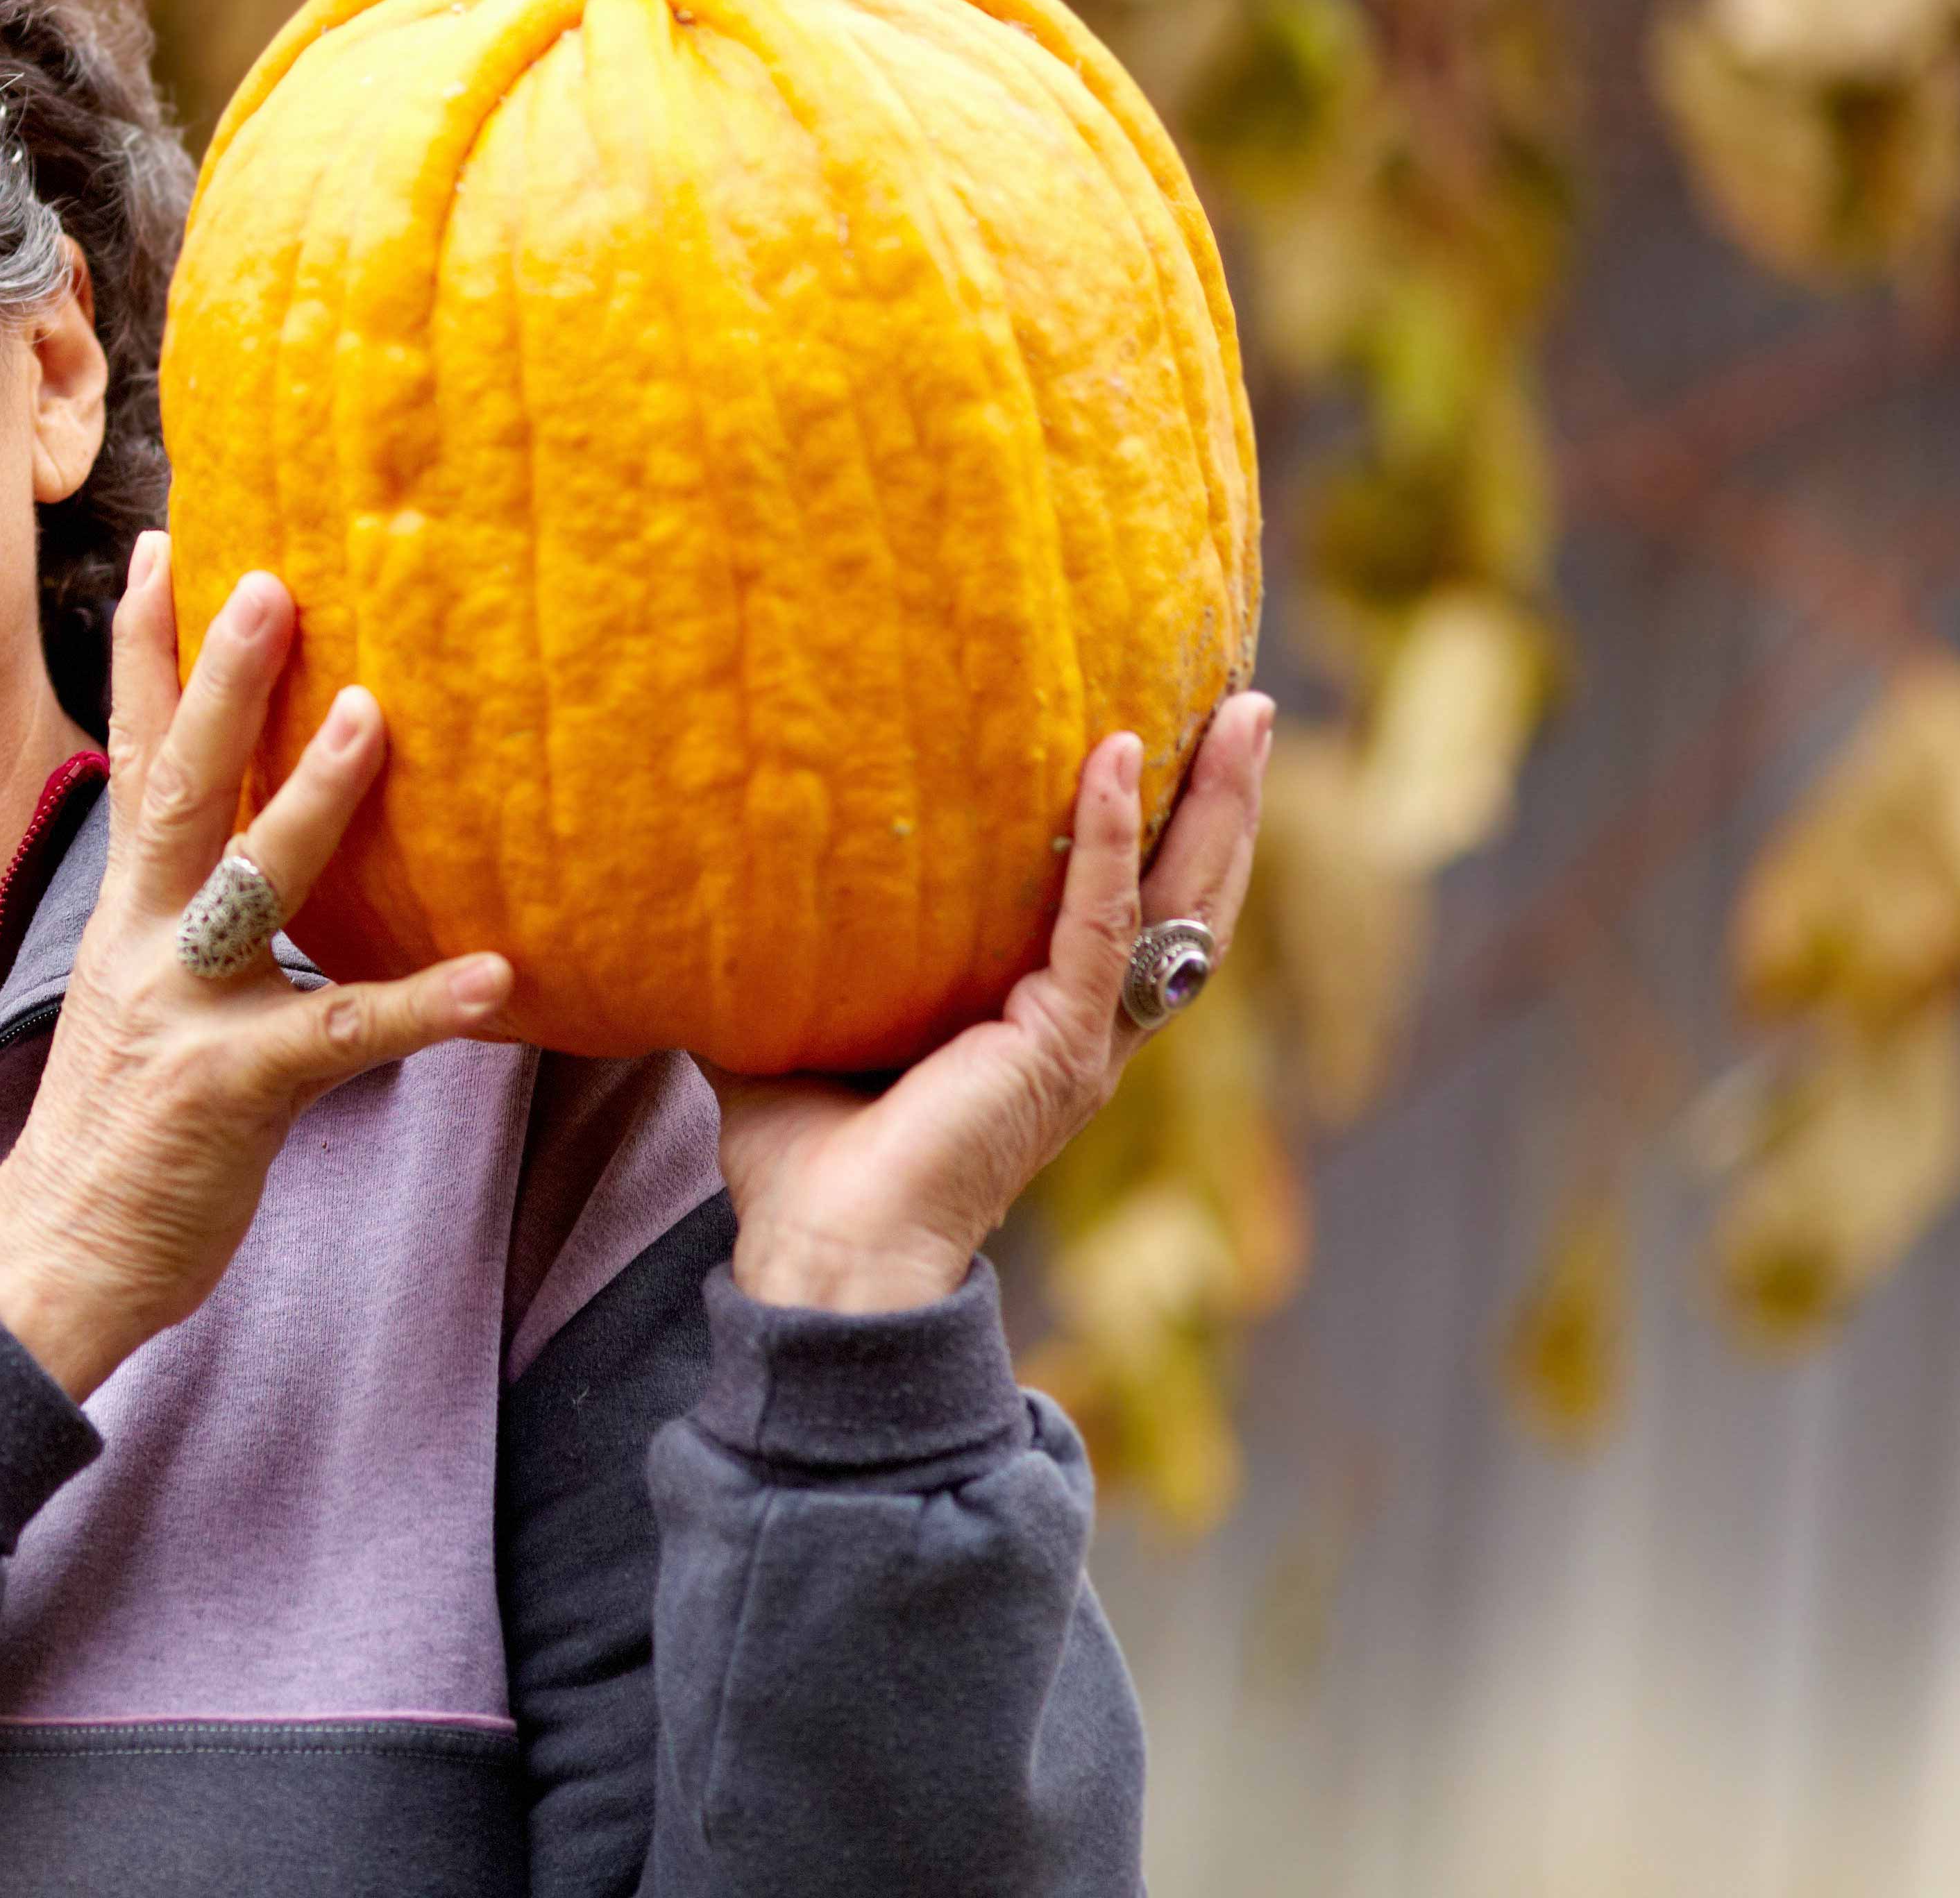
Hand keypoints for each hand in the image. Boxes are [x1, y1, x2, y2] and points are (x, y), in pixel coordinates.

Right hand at [0, 533, 512, 1396]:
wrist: (55, 1261)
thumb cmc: (114, 1138)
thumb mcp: (133, 1006)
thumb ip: (180, 931)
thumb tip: (234, 872)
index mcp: (123, 919)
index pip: (131, 758)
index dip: (140, 652)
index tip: (160, 549)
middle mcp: (143, 944)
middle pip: (178, 786)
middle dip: (220, 678)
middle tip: (269, 576)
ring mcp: (182, 1014)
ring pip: (249, 884)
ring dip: (312, 797)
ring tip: (376, 713)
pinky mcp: (230, 1092)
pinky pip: (340, 1034)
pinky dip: (425, 1007)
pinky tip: (499, 979)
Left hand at [712, 695, 1277, 1314]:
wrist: (825, 1256)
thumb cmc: (805, 1161)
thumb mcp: (798, 1025)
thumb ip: (787, 952)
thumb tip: (712, 875)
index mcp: (1044, 1028)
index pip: (1130, 911)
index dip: (1160, 830)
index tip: (1172, 735)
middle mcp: (1086, 1031)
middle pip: (1189, 894)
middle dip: (1225, 799)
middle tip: (1247, 702)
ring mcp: (1082, 1040)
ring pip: (1178, 900)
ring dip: (1213, 802)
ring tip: (1242, 709)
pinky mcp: (1057, 1045)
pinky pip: (1099, 921)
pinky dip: (1108, 837)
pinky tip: (1115, 755)